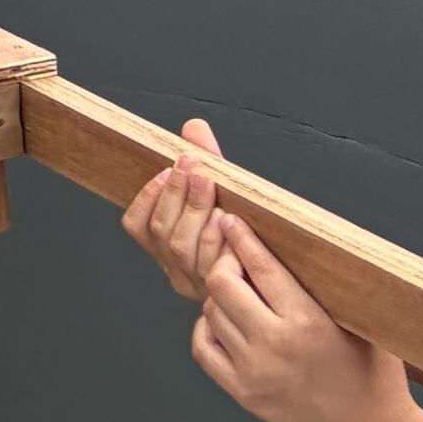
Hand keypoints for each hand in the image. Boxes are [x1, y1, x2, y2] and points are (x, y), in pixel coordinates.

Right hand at [121, 118, 232, 300]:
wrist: (285, 287)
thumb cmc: (249, 234)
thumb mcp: (223, 196)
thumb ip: (207, 163)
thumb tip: (195, 126)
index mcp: (166, 249)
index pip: (137, 225)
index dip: (148, 197)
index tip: (167, 170)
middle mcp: (177, 269)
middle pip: (162, 231)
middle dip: (176, 194)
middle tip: (195, 168)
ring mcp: (200, 284)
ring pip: (183, 246)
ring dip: (195, 211)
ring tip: (209, 185)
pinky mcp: (224, 295)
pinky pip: (213, 267)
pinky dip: (216, 240)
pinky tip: (227, 221)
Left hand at [194, 211, 417, 421]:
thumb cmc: (376, 379)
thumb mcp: (364, 326)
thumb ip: (329, 292)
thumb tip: (300, 248)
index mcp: (309, 324)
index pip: (261, 268)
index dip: (242, 238)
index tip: (231, 219)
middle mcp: (274, 345)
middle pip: (222, 284)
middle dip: (223, 261)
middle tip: (231, 254)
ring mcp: (253, 371)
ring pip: (210, 313)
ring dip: (217, 296)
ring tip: (235, 290)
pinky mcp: (242, 392)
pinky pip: (203, 348)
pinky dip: (207, 328)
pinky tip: (224, 322)